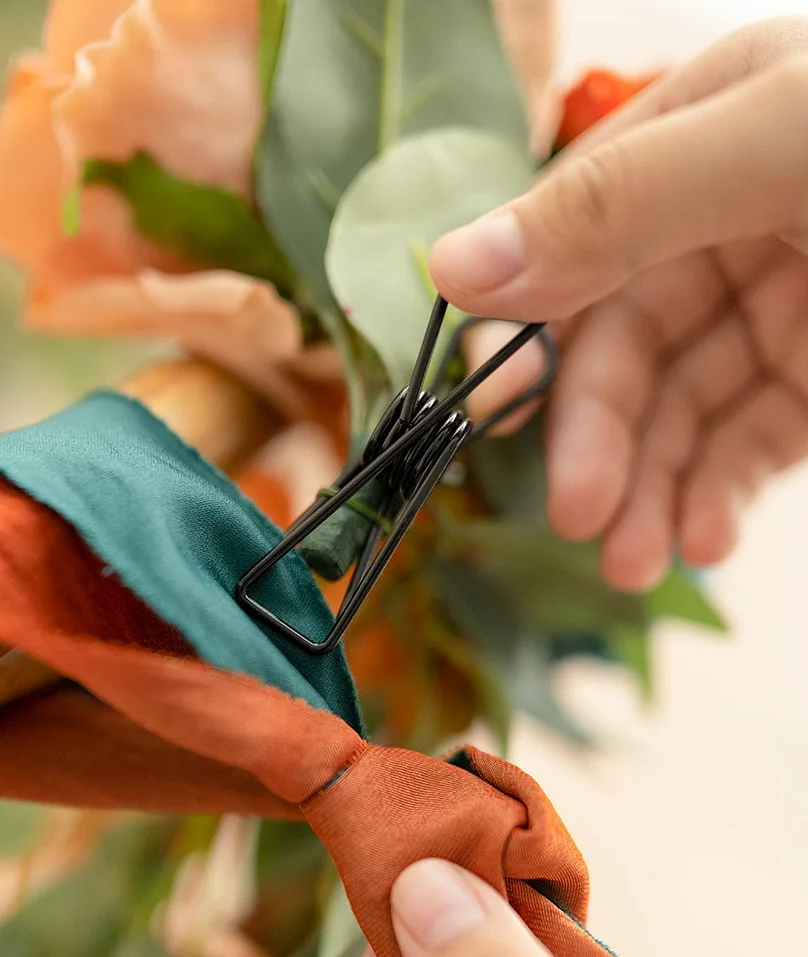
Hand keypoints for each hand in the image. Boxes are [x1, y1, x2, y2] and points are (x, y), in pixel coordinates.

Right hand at [435, 21, 807, 590]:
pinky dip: (722, 492)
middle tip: (586, 523)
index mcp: (708, 130)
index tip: (497, 423)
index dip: (532, 333)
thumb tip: (449, 267)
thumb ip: (616, 206)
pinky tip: (704, 536)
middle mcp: (736, 214)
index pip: (579, 242)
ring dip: (656, 485)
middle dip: (605, 438)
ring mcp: (790, 296)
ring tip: (639, 560)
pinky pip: (755, 441)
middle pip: (630, 342)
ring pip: (689, 406)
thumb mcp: (781, 145)